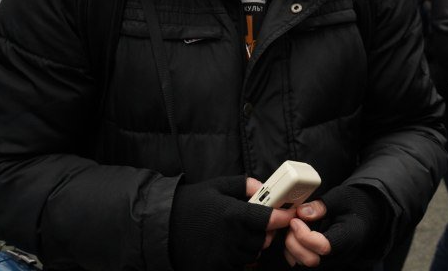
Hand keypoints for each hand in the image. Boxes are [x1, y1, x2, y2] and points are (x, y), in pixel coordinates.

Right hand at [168, 175, 293, 270]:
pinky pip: (237, 265)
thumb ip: (244, 184)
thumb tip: (264, 187)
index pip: (268, 219)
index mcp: (233, 214)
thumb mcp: (217, 186)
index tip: (286, 215)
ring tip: (237, 234)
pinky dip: (237, 257)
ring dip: (251, 245)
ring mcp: (223, 256)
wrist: (161, 227)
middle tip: (257, 224)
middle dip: (264, 232)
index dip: (281, 217)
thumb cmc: (190, 204)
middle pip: (262, 240)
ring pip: (251, 254)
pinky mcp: (215, 268)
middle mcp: (230, 238)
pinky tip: (227, 246)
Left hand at [284, 185, 388, 266]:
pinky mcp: (324, 262)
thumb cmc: (355, 206)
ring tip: (295, 228)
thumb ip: (321, 206)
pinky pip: (303, 263)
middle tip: (293, 223)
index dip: (304, 235)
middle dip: (295, 242)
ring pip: (304, 264)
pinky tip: (297, 236)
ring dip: (293, 247)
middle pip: (311, 260)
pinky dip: (295, 251)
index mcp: (349, 238)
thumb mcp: (340, 197)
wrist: (366, 216)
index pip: (323, 247)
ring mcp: (332, 262)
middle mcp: (341, 255)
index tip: (296, 220)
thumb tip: (302, 212)